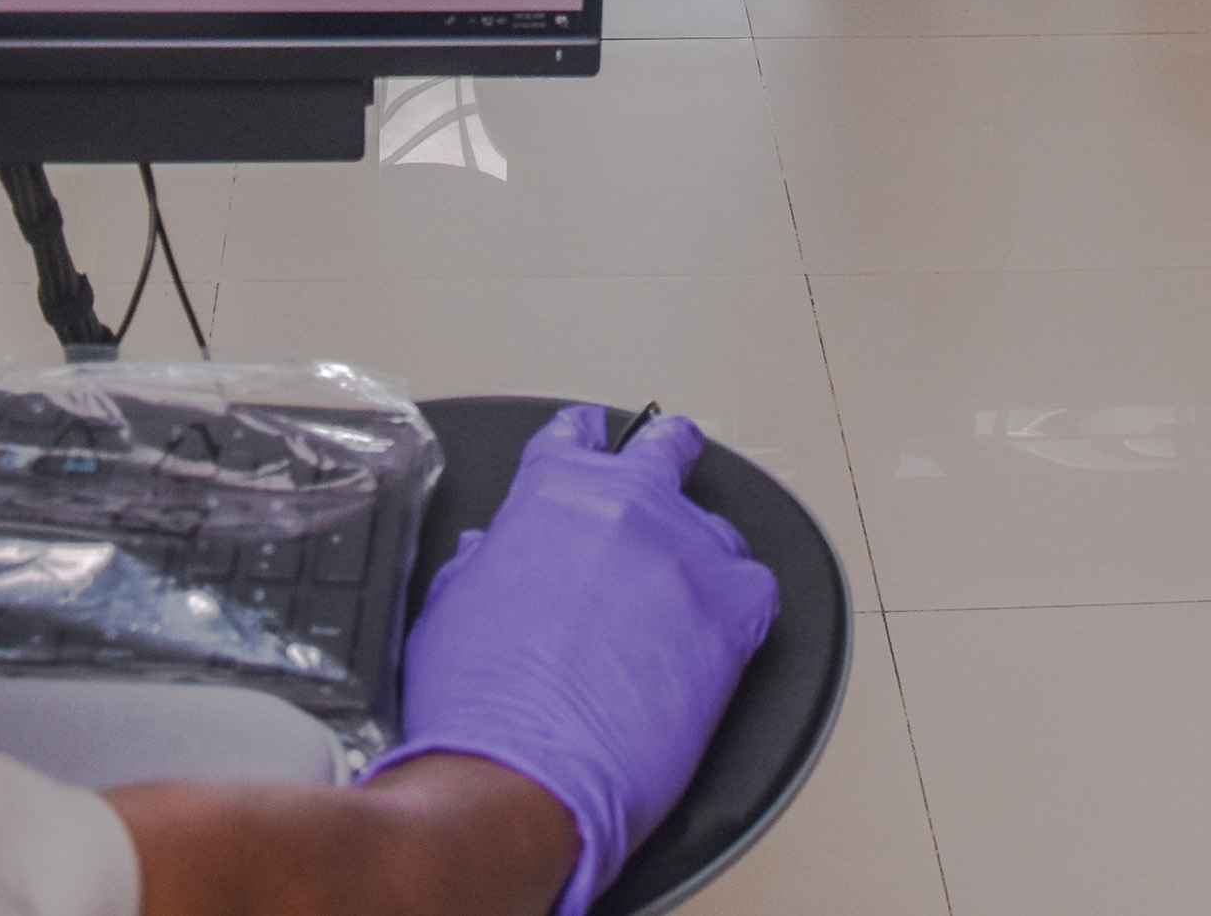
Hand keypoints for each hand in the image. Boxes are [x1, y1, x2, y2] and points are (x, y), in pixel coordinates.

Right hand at [370, 409, 776, 915]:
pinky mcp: (730, 613)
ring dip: (701, 554)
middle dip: (668, 453)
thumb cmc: (479, 706)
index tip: (592, 437)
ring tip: (686, 594)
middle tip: (669, 465)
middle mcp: (622, 506)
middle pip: (666, 449)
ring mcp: (682, 554)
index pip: (573, 436)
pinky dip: (742, 611)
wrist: (522, 774)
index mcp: (549, 494)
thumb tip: (492, 557)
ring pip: (717, 528)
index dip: (584, 436)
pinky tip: (724, 636)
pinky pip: (759, 590)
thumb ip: (484, 564)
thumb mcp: (451, 606)